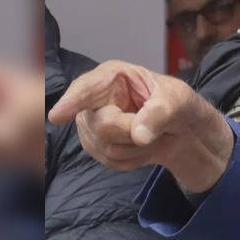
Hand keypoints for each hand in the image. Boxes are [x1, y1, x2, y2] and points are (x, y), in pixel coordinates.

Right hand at [46, 60, 233, 192]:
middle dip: (133, 132)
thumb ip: (159, 113)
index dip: (72, 102)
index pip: (87, 89)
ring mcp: (91, 125)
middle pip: (102, 126)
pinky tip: (143, 146)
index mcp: (111, 77)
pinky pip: (112, 162)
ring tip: (151, 134)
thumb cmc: (177, 104)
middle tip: (154, 125)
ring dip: (138, 148)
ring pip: (107, 148)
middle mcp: (94, 100)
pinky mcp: (95, 147)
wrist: (181, 130)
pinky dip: (135, 159)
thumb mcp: (178, 100)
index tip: (57, 116)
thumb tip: (138, 136)